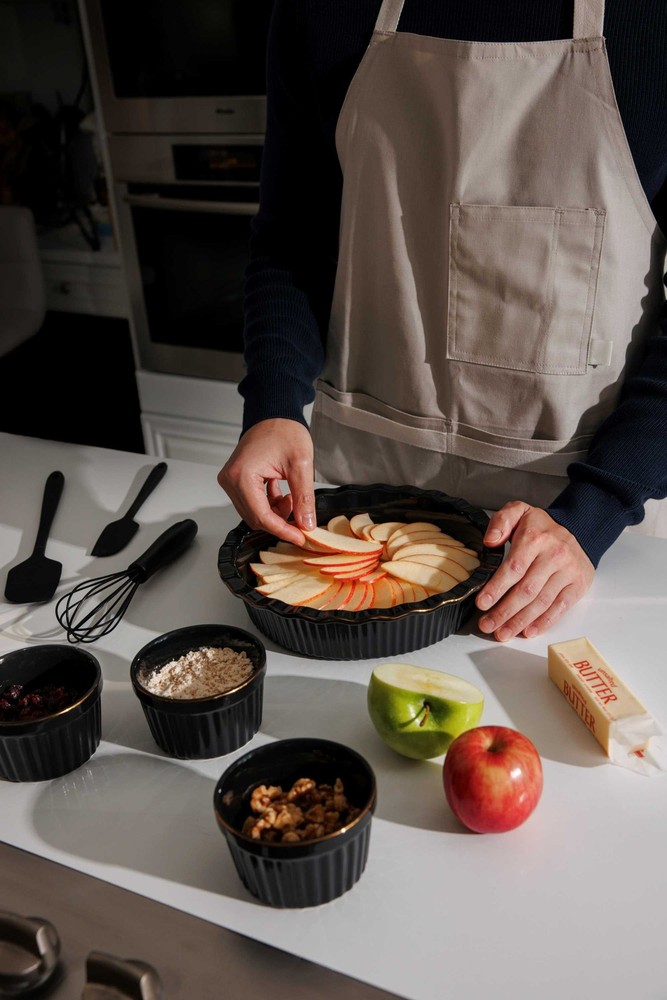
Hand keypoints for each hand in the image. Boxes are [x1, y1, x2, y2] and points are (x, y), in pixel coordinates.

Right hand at [217, 418, 315, 545]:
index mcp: (242, 476)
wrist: (274, 412)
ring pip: (254, 512)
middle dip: (280, 522)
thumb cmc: (284, 430)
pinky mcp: (236, 480)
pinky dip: (269, 505)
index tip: (300, 537)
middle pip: (255, 517)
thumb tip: (306, 524)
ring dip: (275, 513)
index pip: (261, 516)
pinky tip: (284, 495)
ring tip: (293, 500)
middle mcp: (230, 480)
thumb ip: (303, 498)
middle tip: (302, 522)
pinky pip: (252, 502)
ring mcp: (231, 480)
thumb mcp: (300, 464)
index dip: (282, 530)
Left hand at [474, 501, 593, 640]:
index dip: (496, 588)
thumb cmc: (541, 527)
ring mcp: (568, 572)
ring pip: (541, 603)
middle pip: (526, 590)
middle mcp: (554, 555)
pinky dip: (543, 623)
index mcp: (536, 538)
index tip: (482, 603)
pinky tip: (527, 631)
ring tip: (502, 633)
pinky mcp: (578, 585)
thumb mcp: (518, 512)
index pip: (514, 568)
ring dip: (520, 622)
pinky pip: (560, 608)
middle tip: (487, 625)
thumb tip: (490, 541)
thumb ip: (501, 521)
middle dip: (504, 611)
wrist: (579, 528)